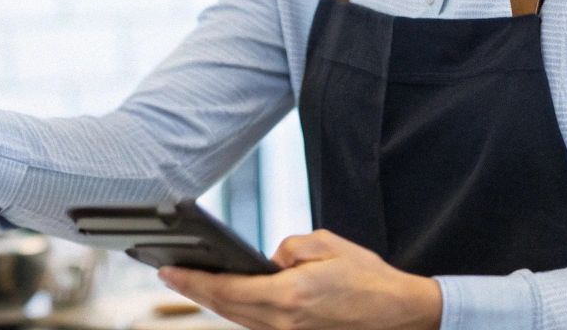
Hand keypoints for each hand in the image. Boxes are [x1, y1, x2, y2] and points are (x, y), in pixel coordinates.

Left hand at [157, 229, 440, 329]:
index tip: (168, 269)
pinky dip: (235, 309)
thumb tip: (267, 261)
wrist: (400, 313)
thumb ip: (287, 249)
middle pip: (225, 308)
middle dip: (193, 290)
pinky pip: (255, 324)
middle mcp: (284, 323)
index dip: (193, 280)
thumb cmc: (367, 277)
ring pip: (238, 319)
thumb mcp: (325, 244)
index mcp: (289, 297)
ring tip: (188, 282)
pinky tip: (224, 297)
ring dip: (211, 301)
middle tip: (166, 273)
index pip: (227, 289)